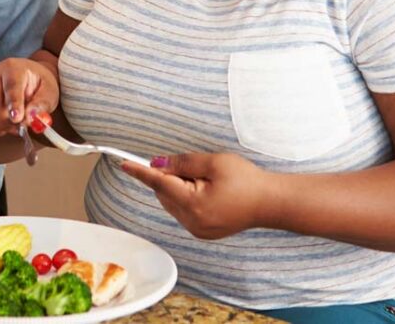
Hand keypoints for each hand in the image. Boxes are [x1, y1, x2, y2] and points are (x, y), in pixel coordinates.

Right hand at [0, 58, 57, 136]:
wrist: (29, 79)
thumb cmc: (40, 85)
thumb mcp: (50, 92)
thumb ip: (42, 104)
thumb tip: (31, 117)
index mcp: (13, 68)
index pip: (11, 86)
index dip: (13, 103)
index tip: (17, 119)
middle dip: (5, 121)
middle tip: (21, 128)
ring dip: (0, 126)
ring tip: (16, 124)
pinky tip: (4, 125)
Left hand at [121, 152, 274, 239]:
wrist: (270, 203)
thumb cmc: (246, 180)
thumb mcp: (214, 163)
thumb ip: (183, 162)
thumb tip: (158, 164)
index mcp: (194, 204)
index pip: (159, 183)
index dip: (140, 171)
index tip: (124, 164)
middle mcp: (192, 221)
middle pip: (164, 193)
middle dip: (170, 176)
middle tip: (193, 167)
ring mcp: (197, 230)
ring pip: (172, 202)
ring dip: (178, 187)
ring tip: (206, 180)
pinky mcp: (203, 232)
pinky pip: (183, 211)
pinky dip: (186, 198)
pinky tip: (206, 191)